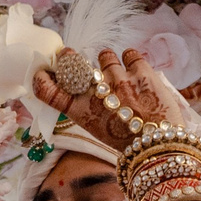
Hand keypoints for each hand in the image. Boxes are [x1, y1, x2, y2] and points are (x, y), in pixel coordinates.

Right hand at [32, 47, 174, 153]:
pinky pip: (129, 53)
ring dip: (109, 62)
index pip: (48, 90)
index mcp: (80, 112)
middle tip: (73, 57)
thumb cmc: (125, 141)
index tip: (44, 71)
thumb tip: (81, 87)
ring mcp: (117, 79)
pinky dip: (131, 59)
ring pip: (104, 55)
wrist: (158, 147)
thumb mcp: (97, 128)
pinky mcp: (140, 71)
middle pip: (72, 63)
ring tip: (120, 77)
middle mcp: (95, 93)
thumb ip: (86, 107)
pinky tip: (136, 71)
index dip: (42, 77)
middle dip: (71, 57)